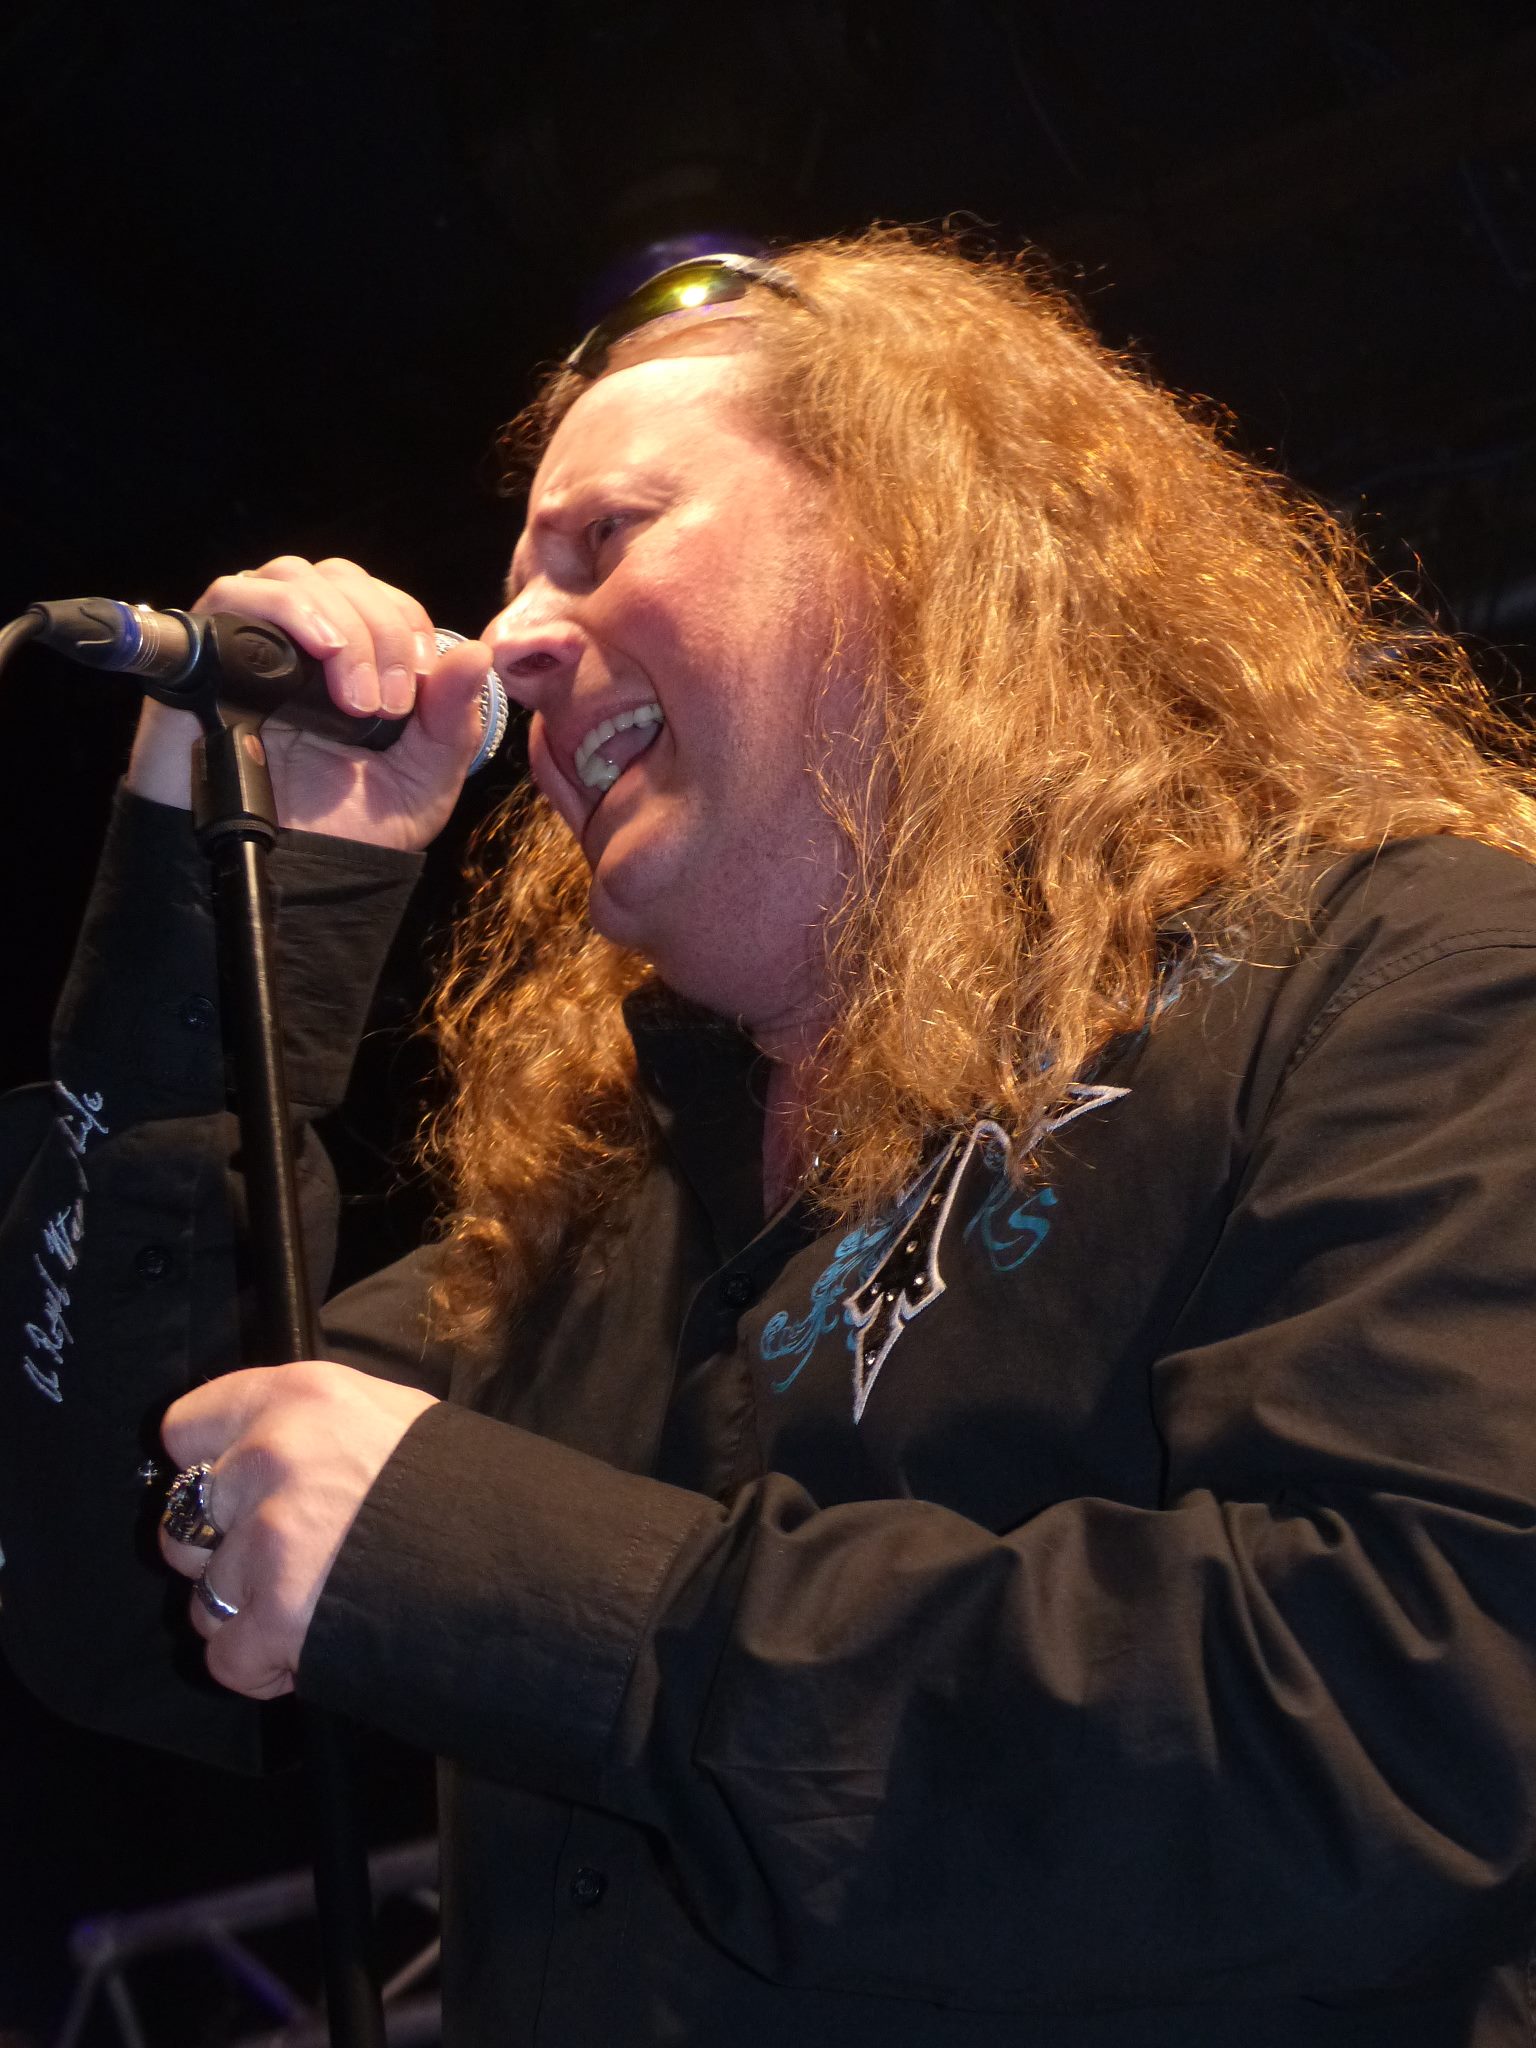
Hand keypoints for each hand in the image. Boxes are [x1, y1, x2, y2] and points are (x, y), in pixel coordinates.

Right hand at [126, 556, 493, 849]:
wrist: (288, 878)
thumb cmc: (349, 834)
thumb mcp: (424, 778)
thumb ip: (453, 718)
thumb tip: (478, 652)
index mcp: (352, 663)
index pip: (380, 597)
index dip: (407, 624)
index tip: (421, 687)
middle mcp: (299, 647)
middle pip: (339, 578)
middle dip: (381, 628)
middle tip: (388, 704)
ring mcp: (249, 647)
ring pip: (292, 577)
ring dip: (341, 624)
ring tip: (357, 698)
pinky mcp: (202, 659)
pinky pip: (231, 595)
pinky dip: (284, 608)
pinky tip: (319, 652)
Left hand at [159, 1362, 437, 1698]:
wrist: (520, 1561)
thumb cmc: (460, 1490)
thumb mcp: (390, 1420)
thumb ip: (312, 1431)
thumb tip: (254, 1459)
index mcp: (299, 1397)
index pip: (185, 1428)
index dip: (209, 1470)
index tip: (236, 1496)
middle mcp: (271, 1456)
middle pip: (183, 1524)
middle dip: (224, 1555)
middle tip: (290, 1564)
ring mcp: (269, 1537)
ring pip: (203, 1599)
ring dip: (249, 1616)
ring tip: (317, 1608)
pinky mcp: (274, 1614)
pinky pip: (227, 1658)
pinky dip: (264, 1667)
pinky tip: (314, 1646)